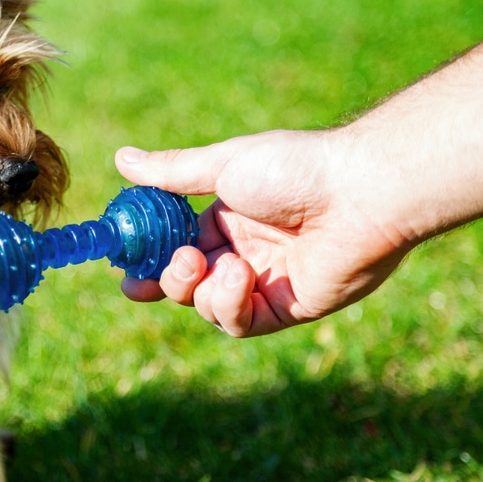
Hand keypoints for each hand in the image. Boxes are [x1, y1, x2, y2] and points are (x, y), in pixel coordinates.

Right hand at [115, 129, 407, 336]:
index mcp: (226, 218)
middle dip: (171, 279)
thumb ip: (171, 174)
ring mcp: (264, 282)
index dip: (148, 261)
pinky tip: (241, 277)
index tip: (124, 270)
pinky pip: (242, 321)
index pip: (174, 247)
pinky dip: (231, 304)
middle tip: (181, 264)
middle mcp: (242, 252)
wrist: (360, 192)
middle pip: (185, 283)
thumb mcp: (223, 165)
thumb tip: (122, 159)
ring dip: (203, 291)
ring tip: (222, 264)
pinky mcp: (287, 308)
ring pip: (209, 307)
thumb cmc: (295, 168)